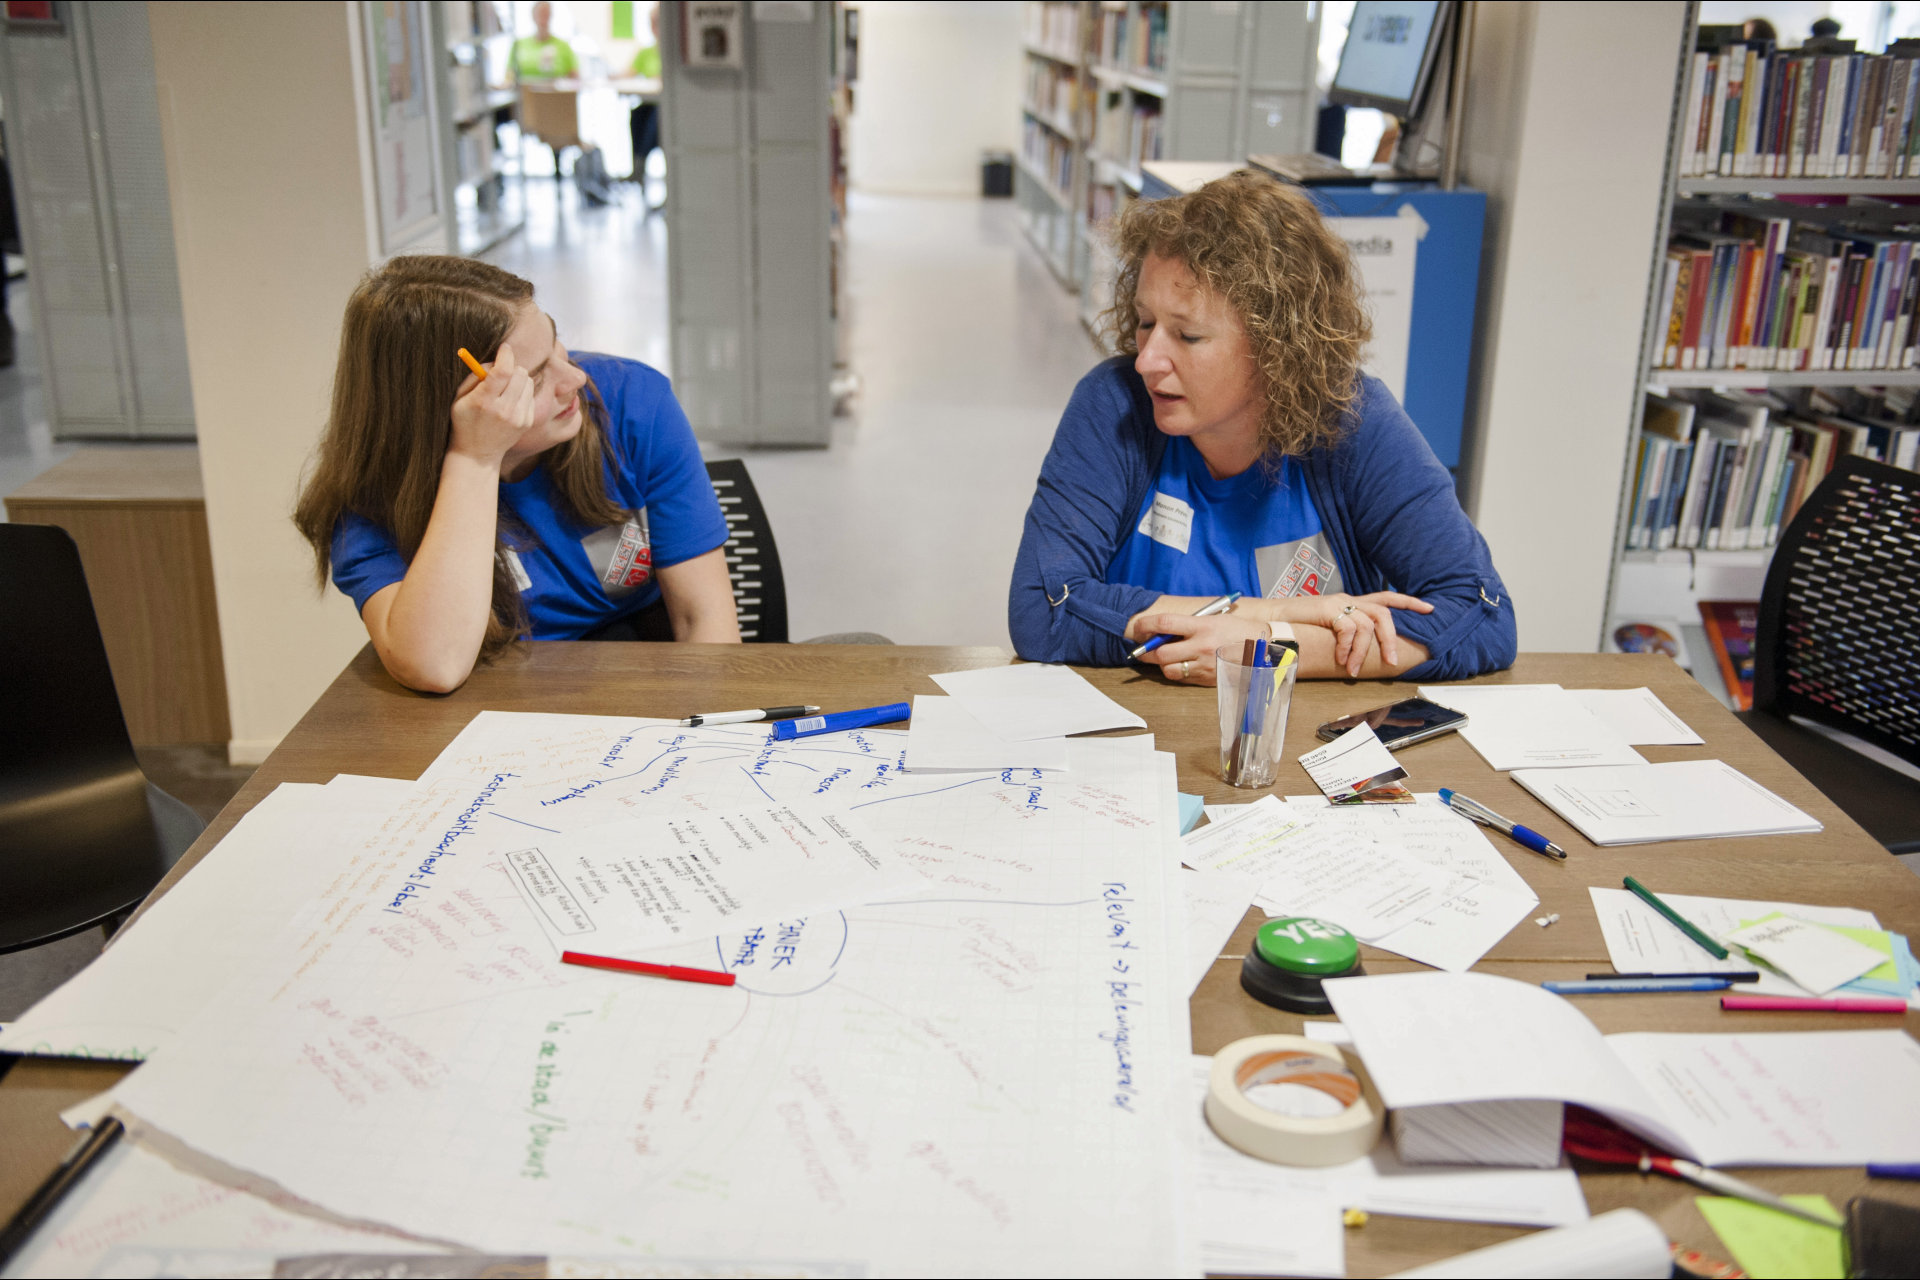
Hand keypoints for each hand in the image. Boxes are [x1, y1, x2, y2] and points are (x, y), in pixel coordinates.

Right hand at [449, 341, 535, 467]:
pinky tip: (510, 401)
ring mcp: (518, 417)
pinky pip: (531, 395)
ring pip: (528, 382)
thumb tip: (496, 359)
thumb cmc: (464, 421)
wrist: (477, 453)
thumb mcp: (460, 398)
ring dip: (518, 379)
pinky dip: (522, 393)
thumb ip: (476, 376)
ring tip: (506, 388)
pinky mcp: (527, 422)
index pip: (503, 371)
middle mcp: (504, 410)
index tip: (504, 348)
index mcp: (484, 401)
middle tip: (503, 371)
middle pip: (520, 373)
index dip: (506, 355)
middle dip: (512, 366)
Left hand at [1131, 611, 1272, 686]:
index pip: (1165, 624)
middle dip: (1147, 651)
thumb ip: (1188, 623)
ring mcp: (1205, 665)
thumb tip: (1161, 629)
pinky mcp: (1208, 679)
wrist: (1265, 648)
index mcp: (1203, 626)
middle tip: (1143, 648)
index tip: (1138, 628)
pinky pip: (1183, 679)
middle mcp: (1202, 646)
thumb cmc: (1239, 629)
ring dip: (1162, 664)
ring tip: (1166, 657)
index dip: (1146, 625)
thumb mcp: (1214, 618)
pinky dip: (1176, 672)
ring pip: (1169, 670)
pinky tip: (1181, 664)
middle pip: (1161, 652)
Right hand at [1274, 591, 1432, 676]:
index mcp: (1352, 603)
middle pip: (1384, 614)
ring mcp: (1339, 603)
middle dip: (1391, 640)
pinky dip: (1347, 648)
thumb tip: (1362, 655)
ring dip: (1364, 652)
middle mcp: (1349, 600)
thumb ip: (1346, 635)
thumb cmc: (1298, 628)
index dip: (1409, 602)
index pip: (1387, 597)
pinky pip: (1348, 630)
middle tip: (1392, 663)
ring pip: (1367, 625)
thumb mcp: (1328, 631)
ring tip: (1355, 671)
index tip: (1430, 609)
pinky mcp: (1329, 609)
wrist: (1272, 620)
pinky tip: (1341, 661)